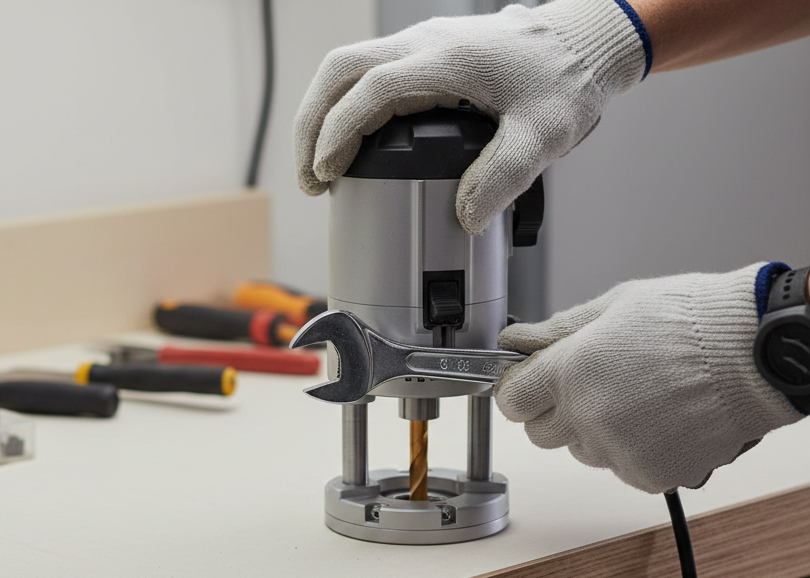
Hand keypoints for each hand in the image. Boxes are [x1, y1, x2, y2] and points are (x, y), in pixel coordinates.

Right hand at [293, 0, 647, 233]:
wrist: (585, 42)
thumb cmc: (566, 81)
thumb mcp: (543, 139)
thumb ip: (502, 179)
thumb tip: (463, 217)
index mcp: (444, 61)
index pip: (368, 92)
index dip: (338, 134)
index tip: (327, 175)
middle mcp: (424, 44)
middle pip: (338, 71)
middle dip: (311, 126)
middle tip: (311, 178)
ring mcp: (422, 44)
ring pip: (346, 67)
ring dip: (322, 114)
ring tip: (320, 168)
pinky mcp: (426, 53)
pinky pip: (367, 72)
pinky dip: (345, 106)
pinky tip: (351, 143)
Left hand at [494, 264, 804, 493]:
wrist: (758, 354)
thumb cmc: (695, 321)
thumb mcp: (616, 306)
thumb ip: (557, 330)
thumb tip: (517, 341)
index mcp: (571, 371)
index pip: (512, 400)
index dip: (519, 390)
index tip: (528, 383)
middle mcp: (587, 416)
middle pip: (540, 433)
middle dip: (554, 411)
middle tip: (590, 385)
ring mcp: (617, 451)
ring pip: (581, 451)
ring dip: (595, 431)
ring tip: (638, 397)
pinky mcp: (647, 474)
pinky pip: (620, 467)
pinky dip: (633, 449)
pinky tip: (659, 418)